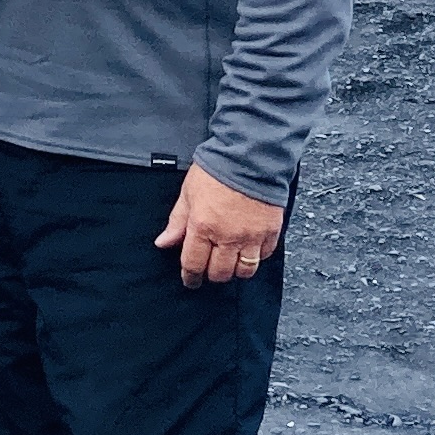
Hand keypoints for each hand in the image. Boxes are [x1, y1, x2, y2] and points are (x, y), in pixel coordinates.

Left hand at [155, 164, 285, 287]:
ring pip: (244, 270)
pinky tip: (249, 248)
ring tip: (230, 261)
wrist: (251, 155)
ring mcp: (252, 236)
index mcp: (203, 227)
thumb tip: (163, 243)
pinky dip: (256, 256)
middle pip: (220, 273)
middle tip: (210, 267)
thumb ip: (177, 222)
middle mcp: (228, 236)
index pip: (194, 264)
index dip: (191, 277)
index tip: (191, 280)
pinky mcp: (271, 231)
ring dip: (235, 269)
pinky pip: (264, 256)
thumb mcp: (188, 193)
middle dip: (212, 274)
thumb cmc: (217, 169)